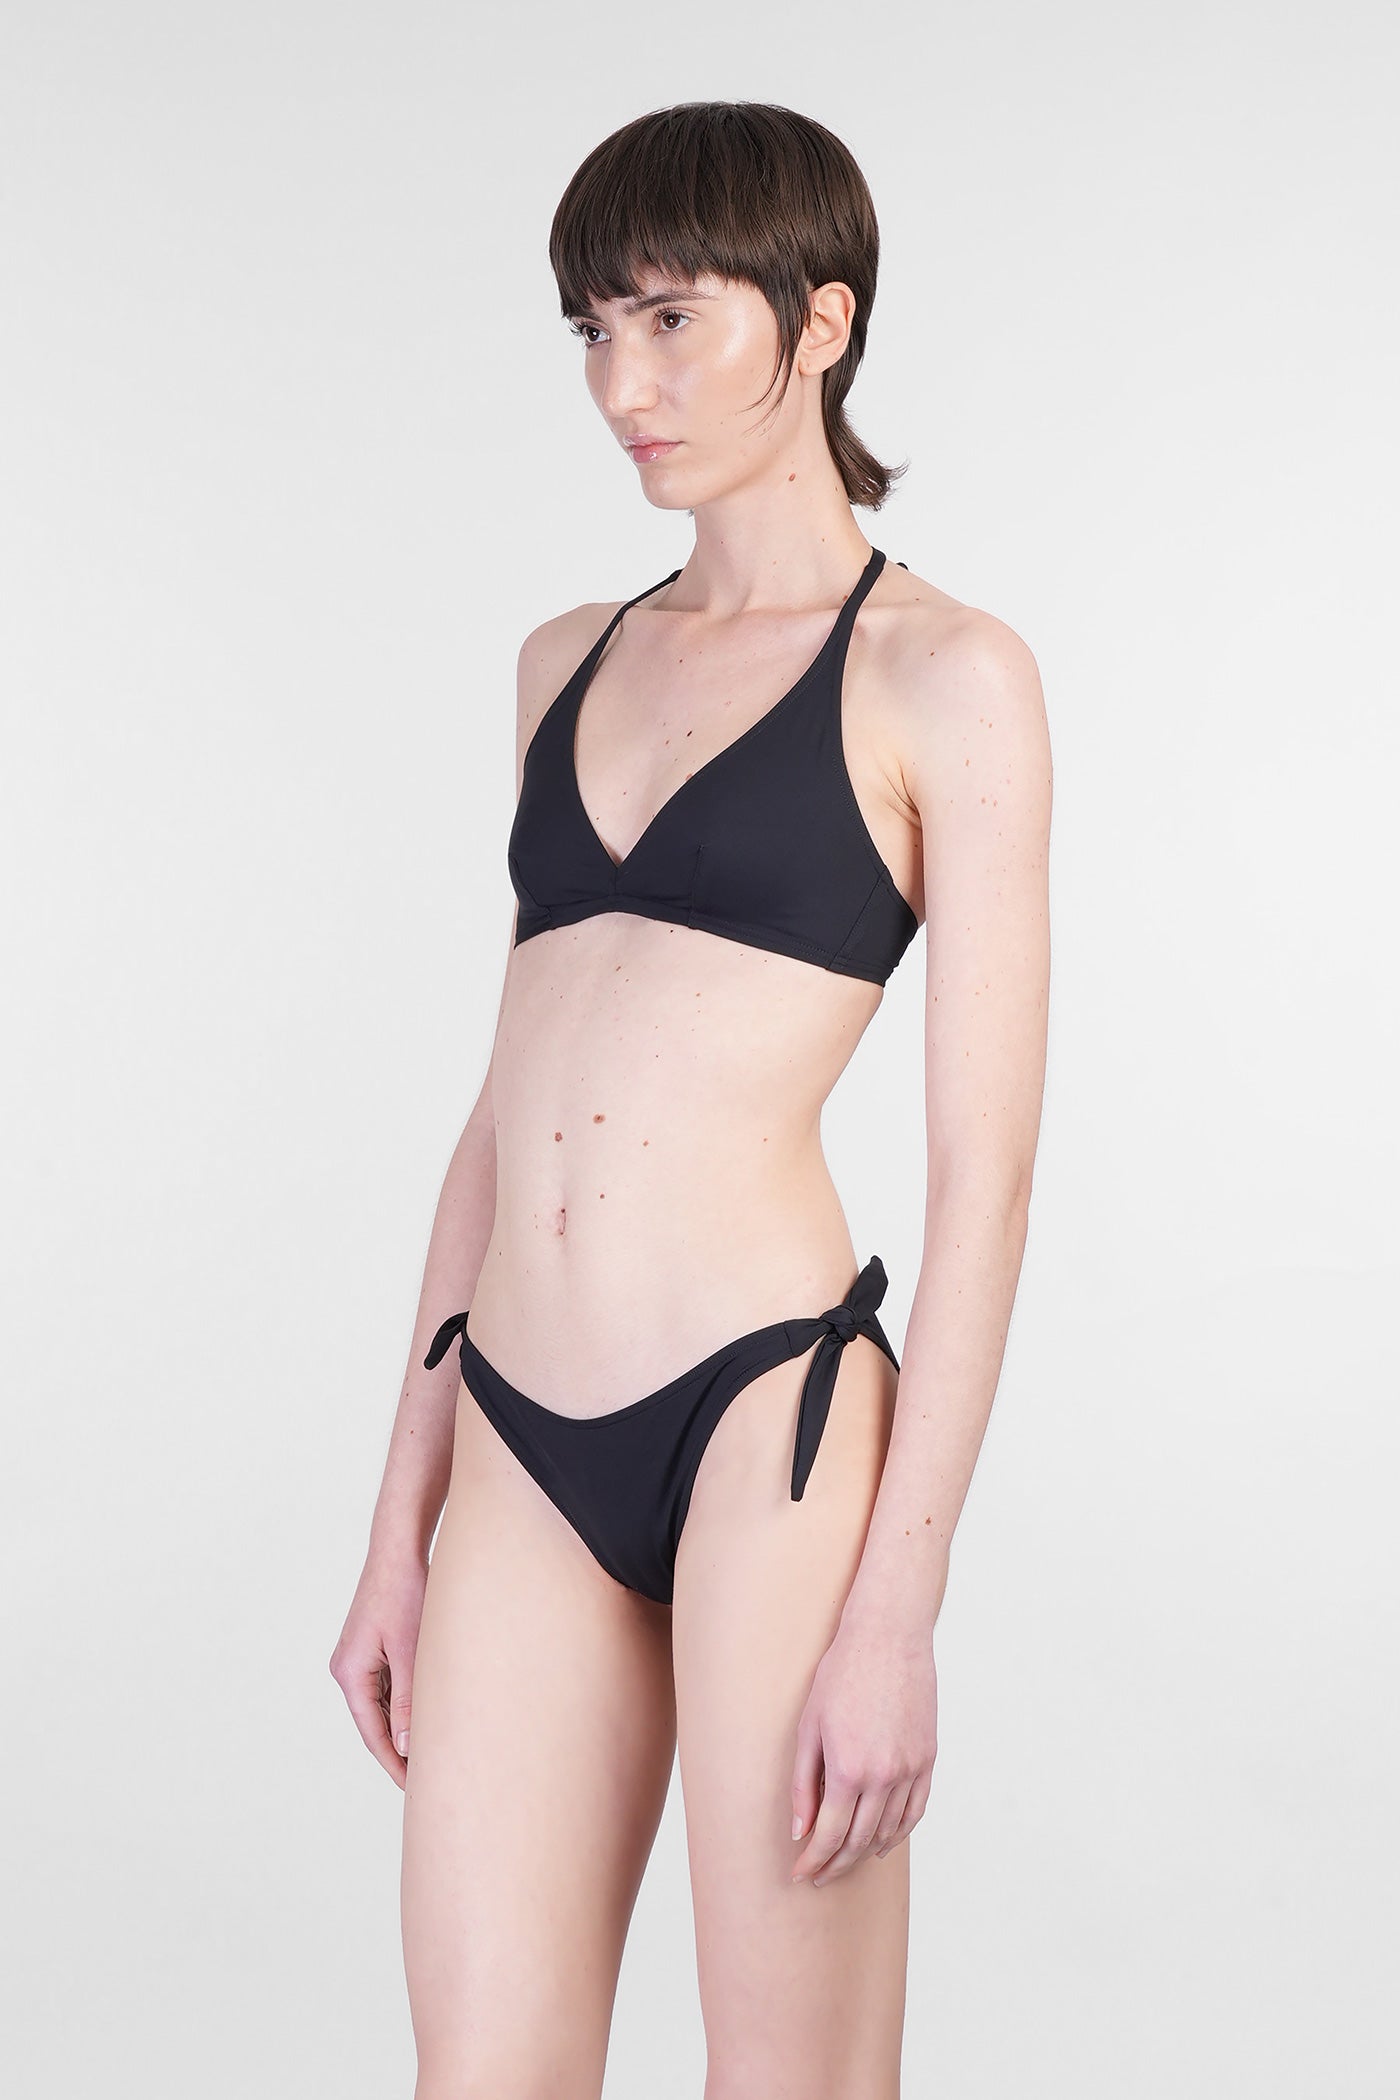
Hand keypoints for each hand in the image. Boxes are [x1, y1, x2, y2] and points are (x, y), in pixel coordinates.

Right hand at [329, 1544, 428, 1789]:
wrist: (399, 1549)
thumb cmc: (404, 1592)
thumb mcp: (409, 1650)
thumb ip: (407, 1700)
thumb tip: (406, 1746)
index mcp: (350, 1672)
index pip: (371, 1732)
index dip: (393, 1762)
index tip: (414, 1787)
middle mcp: (348, 1668)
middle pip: (374, 1722)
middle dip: (398, 1750)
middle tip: (427, 1779)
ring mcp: (358, 1658)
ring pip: (381, 1705)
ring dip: (402, 1726)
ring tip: (431, 1752)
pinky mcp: (372, 1647)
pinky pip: (386, 1685)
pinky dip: (403, 1703)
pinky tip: (426, 1716)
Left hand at [789, 1613, 937, 1886]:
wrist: (888, 1637)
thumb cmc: (842, 1674)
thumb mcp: (809, 1726)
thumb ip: (803, 1782)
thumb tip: (800, 1830)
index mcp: (849, 1769)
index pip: (829, 1835)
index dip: (813, 1860)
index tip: (801, 1874)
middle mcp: (884, 1776)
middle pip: (858, 1841)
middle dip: (836, 1863)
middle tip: (820, 1875)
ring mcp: (911, 1769)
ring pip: (889, 1831)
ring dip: (864, 1852)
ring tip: (844, 1861)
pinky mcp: (928, 1759)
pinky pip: (915, 1811)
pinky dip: (898, 1833)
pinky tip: (881, 1842)